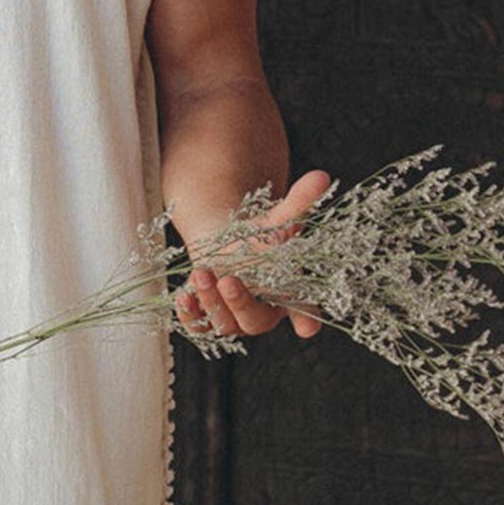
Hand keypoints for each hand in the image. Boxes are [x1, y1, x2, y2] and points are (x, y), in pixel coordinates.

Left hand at [175, 169, 329, 341]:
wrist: (224, 244)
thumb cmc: (259, 237)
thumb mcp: (278, 220)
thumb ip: (299, 203)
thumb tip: (321, 176)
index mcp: (287, 293)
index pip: (301, 309)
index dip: (304, 319)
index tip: (306, 329)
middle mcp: (262, 313)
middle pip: (256, 320)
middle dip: (240, 303)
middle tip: (228, 281)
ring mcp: (234, 320)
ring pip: (225, 324)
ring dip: (212, 301)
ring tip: (200, 273)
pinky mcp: (208, 318)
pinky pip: (199, 326)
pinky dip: (190, 314)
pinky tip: (182, 296)